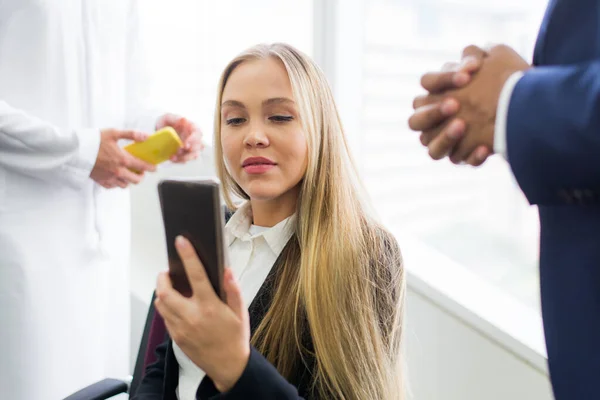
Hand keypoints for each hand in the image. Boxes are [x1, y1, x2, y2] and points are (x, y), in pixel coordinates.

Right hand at [90, 129, 156, 188]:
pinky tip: (116, 176)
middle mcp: (118, 171)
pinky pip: (113, 186)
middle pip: (136, 180)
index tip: (154, 168)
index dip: (150, 168)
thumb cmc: (93, 141)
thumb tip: (145, 136)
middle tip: (140, 171)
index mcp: (123, 159)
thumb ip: (131, 134)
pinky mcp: (101, 181)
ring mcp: (109, 177)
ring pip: (125, 185)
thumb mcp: (113, 133)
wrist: (75, 151)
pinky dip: (117, 183)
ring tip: (128, 173)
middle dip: (141, 176)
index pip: (142, 166)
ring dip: (129, 180)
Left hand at [155, 236, 249, 392]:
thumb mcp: (240, 312)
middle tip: (168, 271)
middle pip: (165, 291)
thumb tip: (226, 270)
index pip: (196, 275)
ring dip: (162, 291)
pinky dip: (166, 306)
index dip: (188, 255)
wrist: (228, 366)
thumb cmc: (235, 338)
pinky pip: (164, 317)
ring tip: (171, 286)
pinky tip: (177, 304)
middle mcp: (192, 317)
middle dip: (163, 277)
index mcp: (210, 307)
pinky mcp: (176, 337)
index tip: (181, 242)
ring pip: (161, 304)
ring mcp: (181, 328)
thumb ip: (233, 289)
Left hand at [156, 113, 203, 162]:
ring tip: (173, 157)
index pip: (198, 133)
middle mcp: (194, 138)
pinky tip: (171, 158)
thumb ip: (175, 118)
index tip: (186, 145)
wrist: (159, 132)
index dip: (194, 140)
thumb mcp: (167, 118)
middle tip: (178, 151)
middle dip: (190, 151)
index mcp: (192, 127)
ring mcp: (190, 147)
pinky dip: (179, 160)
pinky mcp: (185, 154)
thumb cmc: (165, 123)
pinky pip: (185, 160)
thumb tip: (184, 119)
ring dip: (184, 158)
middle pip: (199, 146)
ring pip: (194, 155)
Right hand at [409, 45, 529, 164]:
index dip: (442, 80)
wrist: (528, 108)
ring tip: (463, 126)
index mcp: (438, 92)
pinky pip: (458, 160)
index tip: (467, 77)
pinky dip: (471, 155)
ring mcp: (446, 140)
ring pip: (431, 148)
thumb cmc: (505, 83)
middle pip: (415, 121)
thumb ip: (476, 56)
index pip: (426, 84)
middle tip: (454, 105)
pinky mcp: (462, 156)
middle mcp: (435, 120)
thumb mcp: (495, 61)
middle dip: (433, 113)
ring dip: (445, 137)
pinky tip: (485, 147)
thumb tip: (469, 59)